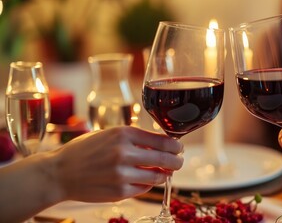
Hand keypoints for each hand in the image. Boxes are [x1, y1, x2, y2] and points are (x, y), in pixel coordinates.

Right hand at [51, 126, 183, 201]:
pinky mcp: (119, 192)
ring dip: (164, 174)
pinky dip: (147, 184)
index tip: (178, 148)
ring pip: (158, 176)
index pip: (164, 141)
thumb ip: (135, 138)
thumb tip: (163, 144)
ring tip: (164, 172)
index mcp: (124, 133)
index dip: (176, 146)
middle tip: (178, 162)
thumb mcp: (110, 134)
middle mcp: (124, 153)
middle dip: (177, 161)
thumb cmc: (85, 150)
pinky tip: (144, 180)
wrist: (59, 172)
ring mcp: (122, 174)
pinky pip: (144, 189)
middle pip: (166, 159)